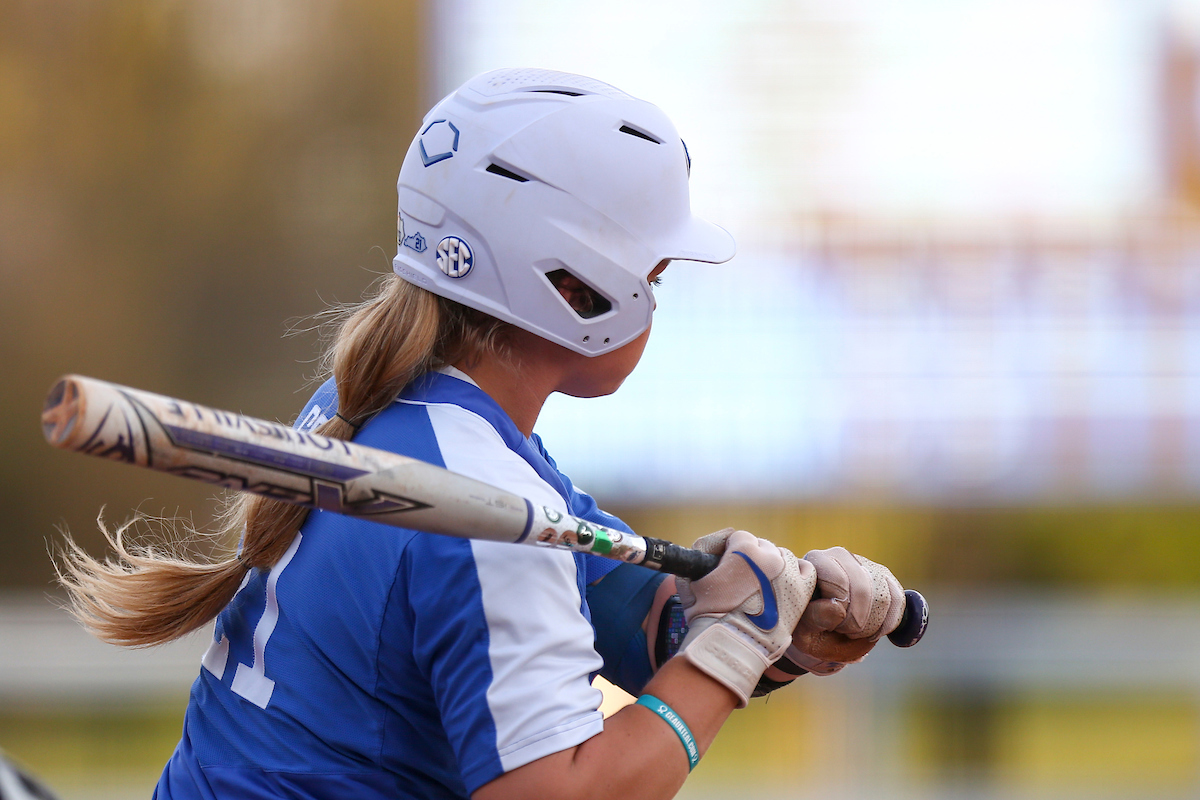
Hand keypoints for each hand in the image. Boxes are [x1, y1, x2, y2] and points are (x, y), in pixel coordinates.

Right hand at [675, 529, 815, 705]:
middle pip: (763, 546)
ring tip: (763, 585)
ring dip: (773, 566)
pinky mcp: (802, 592)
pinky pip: (806, 571)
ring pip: (783, 557)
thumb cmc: (708, 615)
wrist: (733, 645)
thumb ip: (698, 555)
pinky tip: (784, 586)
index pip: (740, 537)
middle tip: (743, 579)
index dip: (731, 551)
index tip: (726, 565)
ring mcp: (789, 573)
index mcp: (744, 548)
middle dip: (752, 559)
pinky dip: (796, 574)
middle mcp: (770, 556)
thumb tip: (707, 548)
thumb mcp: (690, 580)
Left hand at [758, 547, 903, 687]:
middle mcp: (840, 556)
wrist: (820, 630)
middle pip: (863, 589)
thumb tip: (837, 608)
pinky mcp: (885, 577)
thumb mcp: (802, 629)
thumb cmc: (808, 627)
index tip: (831, 626)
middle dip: (857, 621)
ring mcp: (865, 564)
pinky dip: (889, 623)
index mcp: (816, 562)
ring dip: (872, 625)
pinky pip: (898, 599)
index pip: (838, 582)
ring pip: (883, 595)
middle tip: (845, 632)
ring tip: (855, 632)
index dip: (839, 611)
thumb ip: (813, 618)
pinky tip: (874, 632)